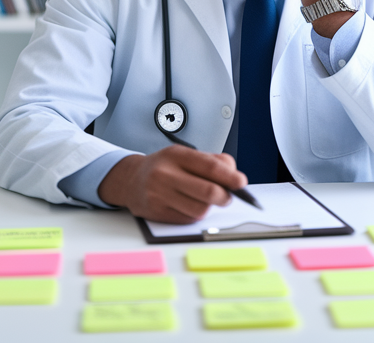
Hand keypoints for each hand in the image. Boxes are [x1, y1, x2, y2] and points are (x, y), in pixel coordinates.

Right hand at [97, 146, 247, 223]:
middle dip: (225, 197)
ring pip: (200, 210)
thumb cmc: (164, 166)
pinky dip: (194, 214)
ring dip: (209, 207)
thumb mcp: (184, 155)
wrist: (131, 180)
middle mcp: (166, 174)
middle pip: (208, 192)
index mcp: (176, 155)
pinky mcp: (157, 212)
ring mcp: (160, 194)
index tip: (241, 183)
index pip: (210, 167)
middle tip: (228, 197)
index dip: (230, 176)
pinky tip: (188, 205)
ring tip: (203, 199)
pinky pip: (187, 219)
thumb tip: (234, 175)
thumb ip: (211, 161)